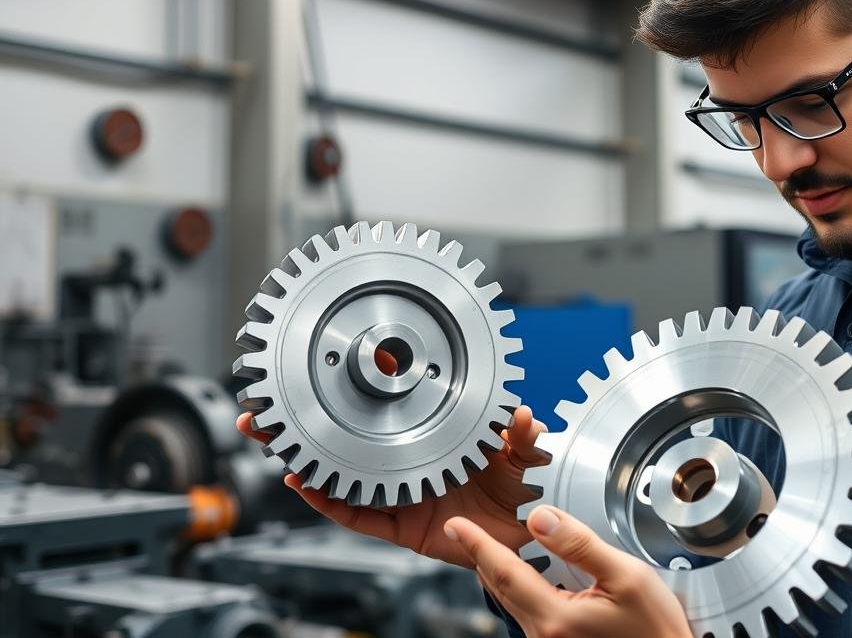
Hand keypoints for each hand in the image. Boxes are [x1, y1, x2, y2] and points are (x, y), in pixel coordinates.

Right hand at [236, 405, 547, 568]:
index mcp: (436, 440)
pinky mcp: (403, 530)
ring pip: (346, 477)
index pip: (395, 409)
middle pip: (354, 442)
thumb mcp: (524, 454)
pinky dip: (331, 502)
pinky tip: (305, 483)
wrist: (527, 540)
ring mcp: (404, 496)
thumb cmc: (520, 491)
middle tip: (275, 404)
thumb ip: (522, 433)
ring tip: (277, 440)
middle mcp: (412, 465)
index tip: (340, 360)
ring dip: (310, 459)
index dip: (368, 386)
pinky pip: (360, 516)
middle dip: (313, 424)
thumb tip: (523, 413)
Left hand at [447, 504, 691, 637]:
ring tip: (487, 545)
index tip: (458, 525)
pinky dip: (517, 586)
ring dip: (498, 571)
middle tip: (464, 529)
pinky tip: (522, 573)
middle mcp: (544, 635)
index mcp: (556, 616)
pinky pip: (526, 611)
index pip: (504, 572)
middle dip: (481, 555)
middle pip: (500, 587)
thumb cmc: (656, 630)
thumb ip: (580, 544)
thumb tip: (541, 518)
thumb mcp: (626, 576)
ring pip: (511, 600)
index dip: (478, 545)